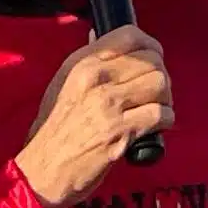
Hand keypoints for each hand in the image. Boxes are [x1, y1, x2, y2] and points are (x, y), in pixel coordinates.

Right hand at [15, 28, 173, 207]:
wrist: (42, 171)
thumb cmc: (53, 132)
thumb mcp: (60, 86)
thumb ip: (83, 63)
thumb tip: (98, 37)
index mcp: (81, 63)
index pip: (129, 35)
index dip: (151, 46)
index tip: (154, 59)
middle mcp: (95, 79)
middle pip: (151, 61)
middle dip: (160, 77)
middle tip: (155, 94)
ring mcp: (108, 105)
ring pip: (160, 84)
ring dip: (165, 99)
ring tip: (155, 110)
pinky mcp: (121, 131)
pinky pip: (161, 114)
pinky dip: (165, 121)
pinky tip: (155, 128)